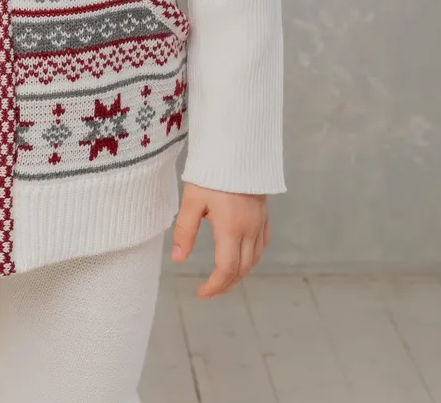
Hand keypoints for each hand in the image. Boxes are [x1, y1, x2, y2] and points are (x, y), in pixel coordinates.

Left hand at [170, 181, 269, 298]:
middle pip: (241, 269)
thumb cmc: (211, 173)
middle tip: (209, 290)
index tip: (202, 293)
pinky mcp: (264, 214)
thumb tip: (178, 259)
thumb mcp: (192, 200)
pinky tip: (243, 258)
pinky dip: (252, 258)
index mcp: (231, 229)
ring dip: (239, 273)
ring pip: (254, 259)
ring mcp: (260, 222)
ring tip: (223, 279)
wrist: (237, 149)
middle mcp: (250, 230)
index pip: (226, 269)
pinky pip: (262, 245)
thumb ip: (185, 231)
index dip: (215, 286)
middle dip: (225, 284)